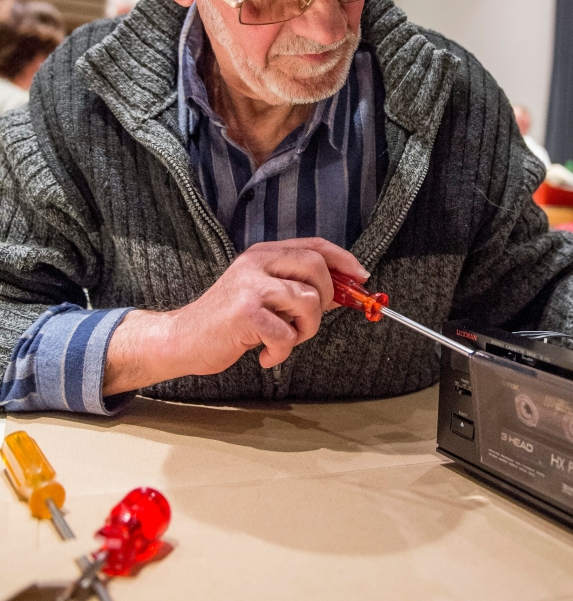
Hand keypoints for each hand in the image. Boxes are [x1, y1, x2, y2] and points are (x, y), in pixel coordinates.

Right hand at [104, 238, 367, 394]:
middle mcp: (257, 262)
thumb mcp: (263, 294)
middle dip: (326, 300)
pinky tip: (265, 355)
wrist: (182, 339)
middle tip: (308, 322)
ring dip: (304, 331)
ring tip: (283, 340)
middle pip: (317, 268)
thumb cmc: (227, 321)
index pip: (316, 245)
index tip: (362, 278)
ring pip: (308, 301)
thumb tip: (345, 291)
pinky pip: (286, 333)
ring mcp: (250, 286)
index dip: (344, 261)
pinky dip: (281, 352)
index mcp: (263, 253)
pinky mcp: (245, 313)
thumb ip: (297, 287)